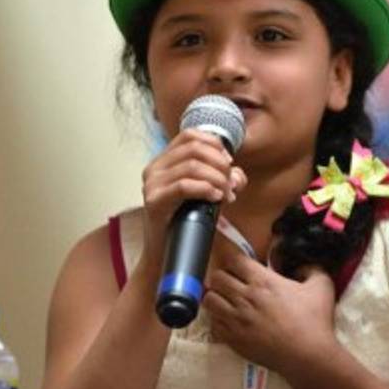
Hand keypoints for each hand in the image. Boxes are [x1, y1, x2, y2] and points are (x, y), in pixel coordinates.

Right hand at [139, 129, 246, 265]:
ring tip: (225, 194)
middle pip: (194, 149)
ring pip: (192, 166)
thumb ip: (223, 179)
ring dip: (217, 179)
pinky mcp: (154, 201)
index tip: (228, 162)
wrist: (165, 252)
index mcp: (164, 160)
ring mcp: (152, 183)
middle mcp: (154, 167)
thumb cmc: (185, 221)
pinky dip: (205, 189)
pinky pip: (184, 186)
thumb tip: (236, 175)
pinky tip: (216, 197)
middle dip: (220, 164)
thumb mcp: (206, 194)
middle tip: (230, 183)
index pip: (190, 135)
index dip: (214, 144)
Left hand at [203, 252, 338, 376]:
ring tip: (226, 301)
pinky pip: (212, 323)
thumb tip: (301, 265)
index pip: (235, 260)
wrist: (308, 356)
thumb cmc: (315, 321)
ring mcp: (235, 319)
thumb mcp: (322, 286)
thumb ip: (312, 268)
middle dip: (223, 277)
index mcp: (263, 281)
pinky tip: (229, 321)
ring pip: (209, 299)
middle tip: (232, 283)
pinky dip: (217, 320)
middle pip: (217, 277)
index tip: (242, 266)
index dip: (236, 260)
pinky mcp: (232, 339)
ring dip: (216, 297)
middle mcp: (244, 297)